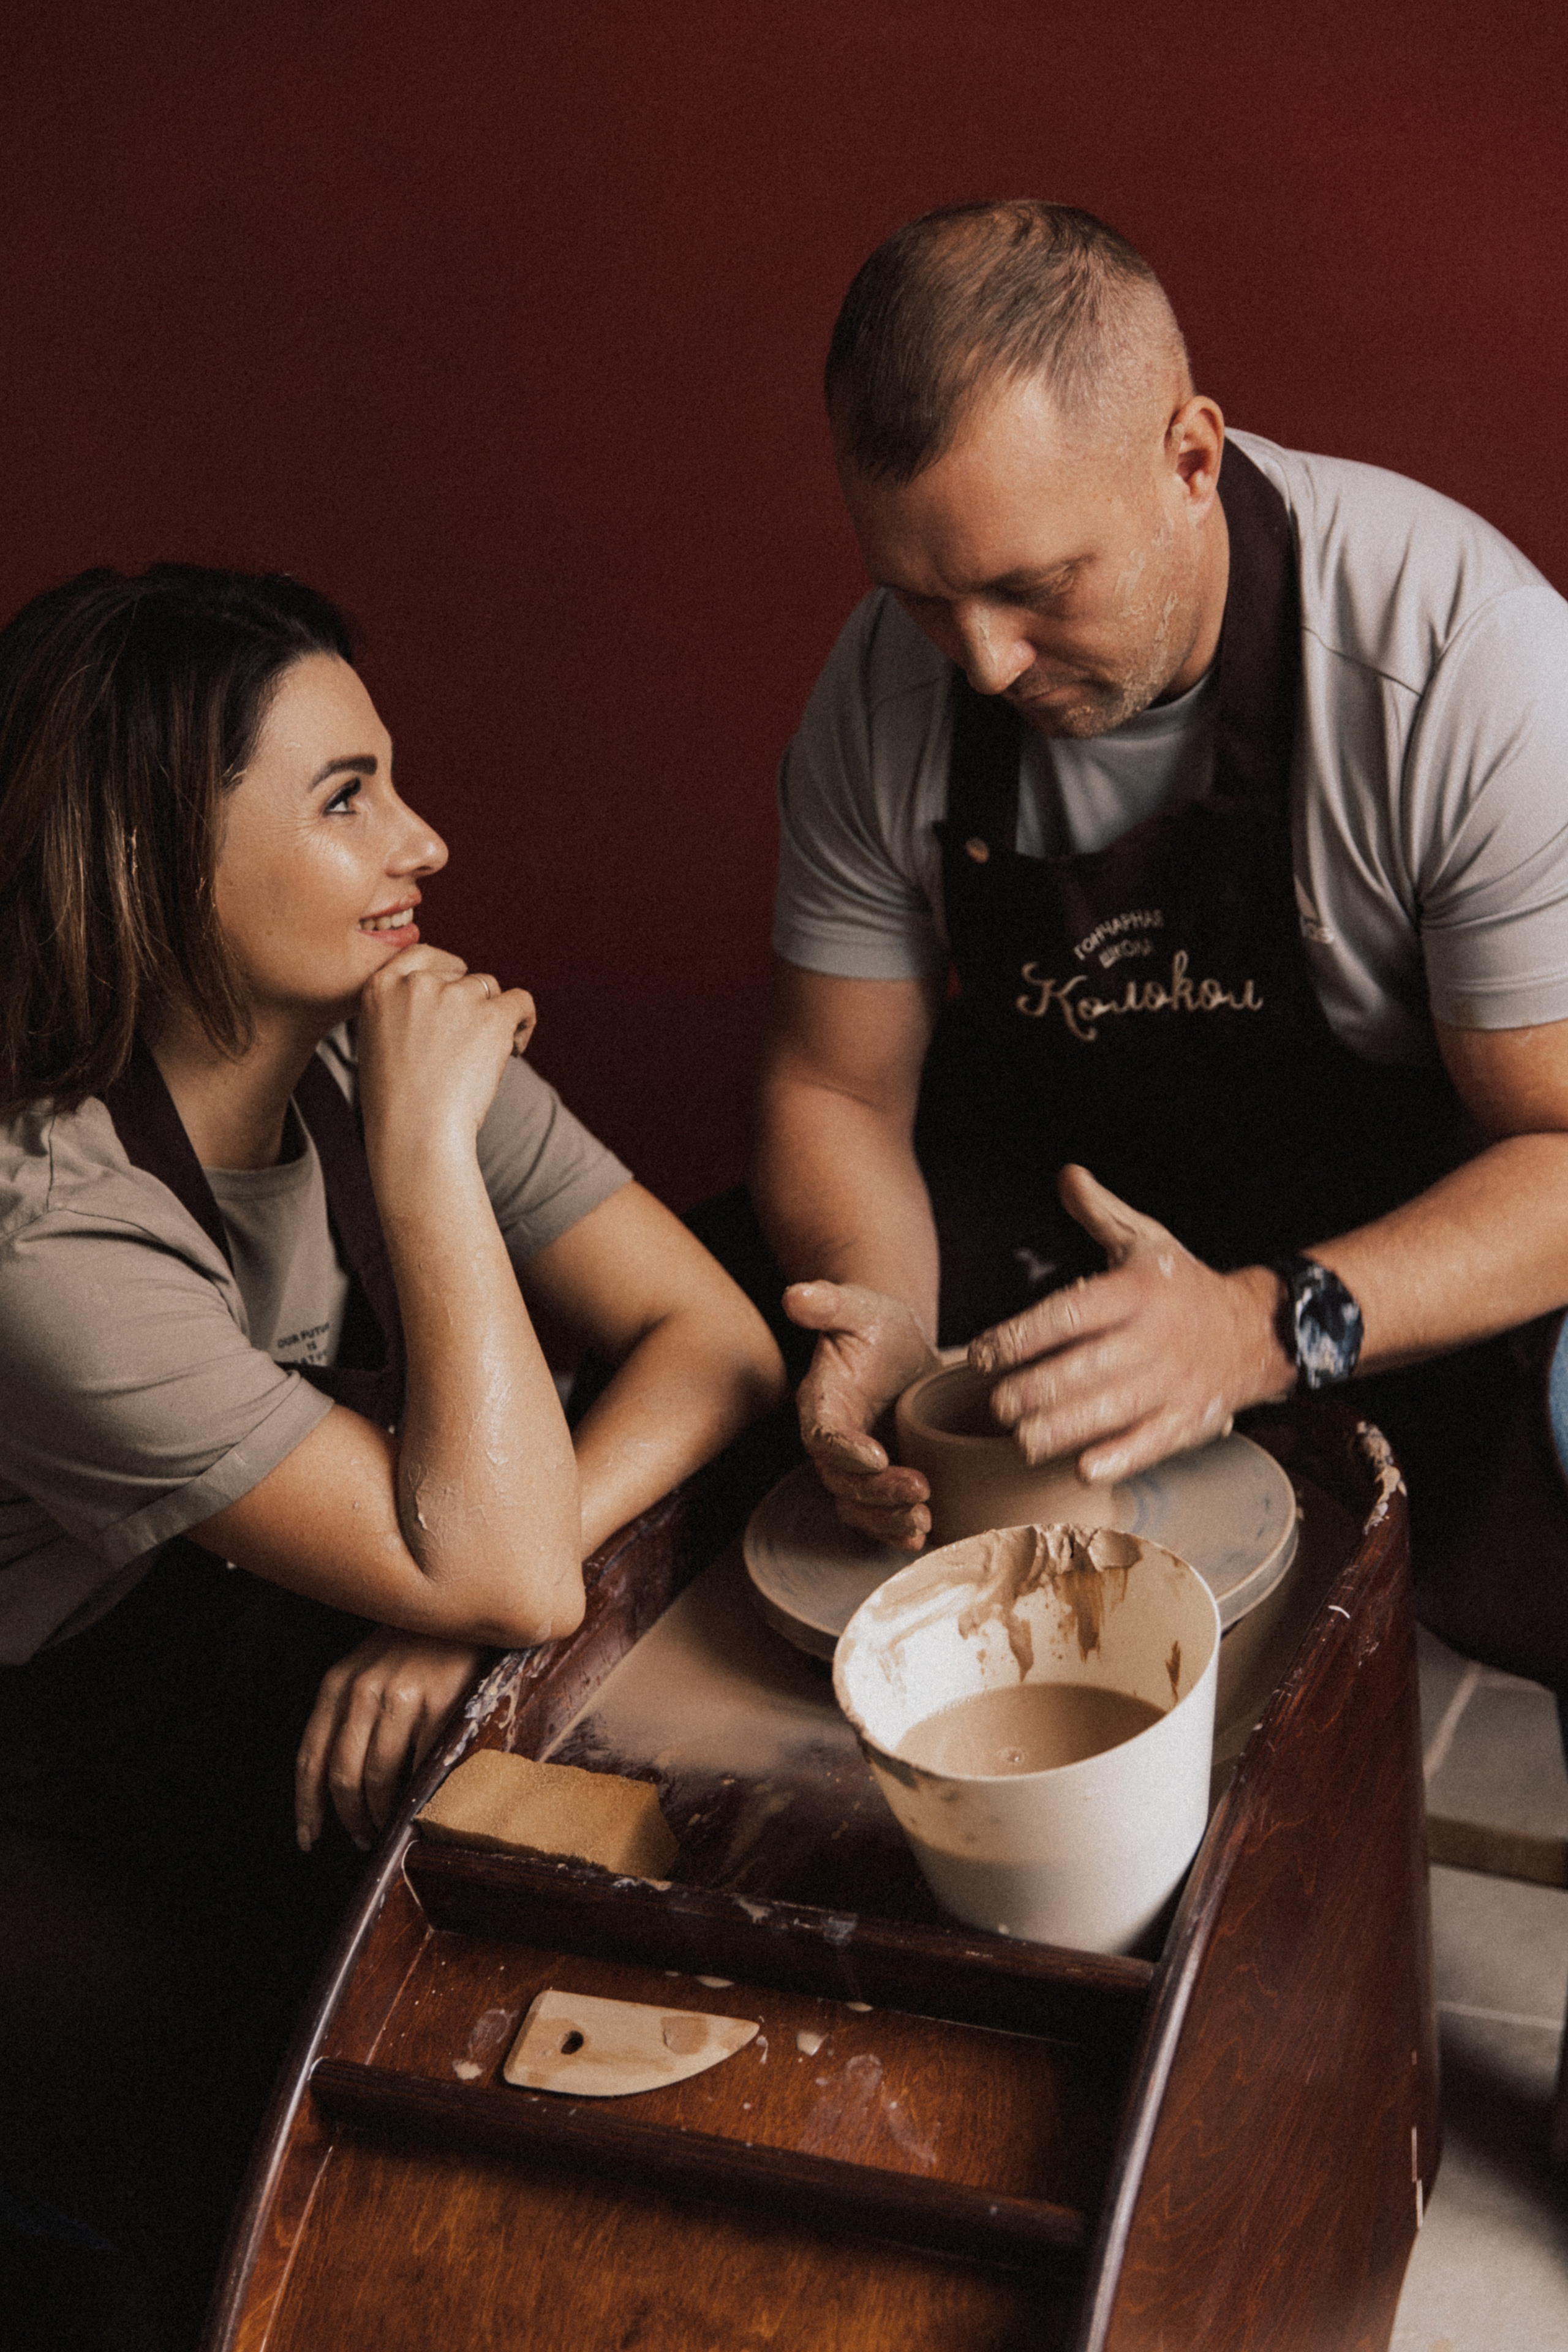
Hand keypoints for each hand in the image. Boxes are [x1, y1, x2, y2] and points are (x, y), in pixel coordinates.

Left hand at [295, 1629, 489, 1851]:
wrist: (464, 1605)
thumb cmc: (413, 1646)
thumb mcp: (367, 1668)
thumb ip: (349, 1713)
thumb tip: (341, 1785)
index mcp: (338, 1682)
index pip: (310, 1756)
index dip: (307, 1806)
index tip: (308, 1839)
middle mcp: (364, 1689)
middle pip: (343, 1775)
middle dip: (350, 1817)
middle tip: (361, 1839)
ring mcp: (403, 1696)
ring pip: (380, 1777)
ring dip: (382, 1814)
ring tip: (390, 1827)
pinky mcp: (442, 1702)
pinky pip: (422, 1765)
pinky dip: (418, 1794)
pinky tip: (420, 1803)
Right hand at [356, 942, 535, 1161]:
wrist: (415, 1131)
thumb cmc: (396, 1101)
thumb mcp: (378, 1041)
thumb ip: (401, 1010)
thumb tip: (441, 997)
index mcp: (381, 986)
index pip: (421, 954)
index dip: (444, 972)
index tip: (454, 992)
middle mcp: (418, 983)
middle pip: (459, 976)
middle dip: (468, 1002)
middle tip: (466, 1044)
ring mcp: (456, 996)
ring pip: (488, 989)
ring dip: (492, 1016)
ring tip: (486, 1057)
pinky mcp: (492, 1015)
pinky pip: (521, 1001)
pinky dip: (524, 1021)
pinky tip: (515, 1048)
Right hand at [784, 1281, 940, 1549]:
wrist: (899, 1349)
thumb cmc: (874, 1325)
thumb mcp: (857, 1307)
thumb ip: (828, 1303)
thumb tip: (795, 1295)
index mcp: (821, 1403)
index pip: (823, 1435)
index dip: (845, 1450)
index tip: (877, 1455)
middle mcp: (833, 1443)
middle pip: (842, 1481)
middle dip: (878, 1493)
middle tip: (920, 1490)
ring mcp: (855, 1468)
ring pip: (858, 1507)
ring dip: (888, 1519)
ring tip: (923, 1519)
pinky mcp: (881, 1481)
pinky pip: (878, 1517)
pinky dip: (897, 1531)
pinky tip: (924, 1536)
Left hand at [968, 1165, 1294, 1483]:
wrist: (1258, 1328)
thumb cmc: (1184, 1287)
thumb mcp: (1146, 1241)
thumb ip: (1100, 1214)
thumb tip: (1067, 1175)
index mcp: (1136, 1292)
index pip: (1069, 1314)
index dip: (1022, 1335)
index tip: (983, 1353)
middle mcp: (1154, 1338)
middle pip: (1085, 1368)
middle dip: (1035, 1390)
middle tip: (996, 1405)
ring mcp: (1172, 1382)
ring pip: (1111, 1409)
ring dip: (1062, 1429)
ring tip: (1021, 1440)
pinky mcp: (1188, 1419)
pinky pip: (1151, 1442)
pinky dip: (1118, 1458)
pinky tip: (1082, 1469)